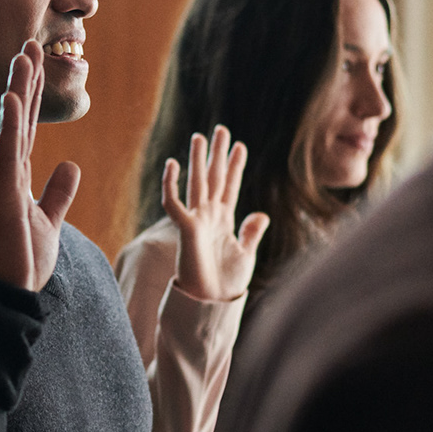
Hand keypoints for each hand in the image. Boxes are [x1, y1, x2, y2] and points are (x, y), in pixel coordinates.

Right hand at [0, 42, 80, 291]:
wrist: (5, 295)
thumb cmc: (19, 263)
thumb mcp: (48, 222)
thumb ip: (57, 193)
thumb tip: (70, 166)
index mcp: (13, 179)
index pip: (25, 129)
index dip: (31, 96)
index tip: (35, 65)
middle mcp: (2, 175)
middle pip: (16, 120)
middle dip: (23, 82)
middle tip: (28, 45)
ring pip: (9, 129)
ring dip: (16, 92)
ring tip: (22, 58)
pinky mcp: (0, 198)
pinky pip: (5, 156)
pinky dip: (9, 127)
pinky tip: (12, 100)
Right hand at [162, 125, 268, 301]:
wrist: (212, 302)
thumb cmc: (226, 283)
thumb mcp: (247, 254)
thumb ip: (252, 233)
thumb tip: (261, 213)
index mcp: (224, 220)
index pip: (230, 186)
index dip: (235, 166)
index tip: (240, 146)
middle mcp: (209, 216)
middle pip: (213, 177)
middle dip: (217, 154)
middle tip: (221, 129)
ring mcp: (196, 220)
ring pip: (196, 183)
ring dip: (197, 160)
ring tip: (200, 136)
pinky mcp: (185, 228)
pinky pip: (173, 201)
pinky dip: (171, 183)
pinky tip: (172, 163)